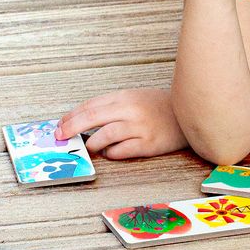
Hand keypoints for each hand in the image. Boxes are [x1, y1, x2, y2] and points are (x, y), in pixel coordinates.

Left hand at [56, 88, 187, 159]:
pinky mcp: (149, 144)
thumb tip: (83, 120)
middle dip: (72, 127)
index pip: (90, 105)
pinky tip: (109, 153)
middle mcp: (130, 109)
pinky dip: (112, 153)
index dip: (72, 116)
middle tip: (61, 136)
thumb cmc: (158, 106)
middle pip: (92, 117)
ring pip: (106, 135)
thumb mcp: (134, 98)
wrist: (190, 111)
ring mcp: (140, 127)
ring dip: (92, 143)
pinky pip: (123, 150)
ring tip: (89, 147)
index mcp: (124, 96)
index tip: (60, 125)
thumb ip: (111, 107)